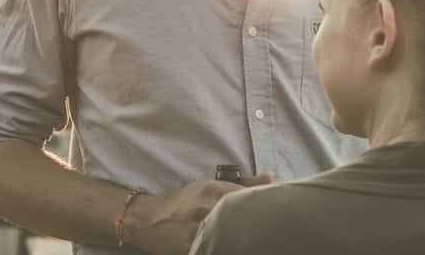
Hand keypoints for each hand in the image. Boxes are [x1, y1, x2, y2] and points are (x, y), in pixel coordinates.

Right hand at [127, 173, 272, 254]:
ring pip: (230, 236)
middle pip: (241, 217)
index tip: (275, 212)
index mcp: (211, 189)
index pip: (247, 197)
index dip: (264, 205)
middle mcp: (205, 207)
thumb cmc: (183, 202)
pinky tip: (231, 247)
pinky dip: (224, 247)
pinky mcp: (190, 246)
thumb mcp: (208, 186)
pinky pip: (214, 248)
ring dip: (242, 239)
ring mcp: (197, 228)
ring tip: (253, 240)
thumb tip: (270, 177)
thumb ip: (241, 184)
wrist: (149, 220)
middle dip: (256, 225)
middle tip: (269, 230)